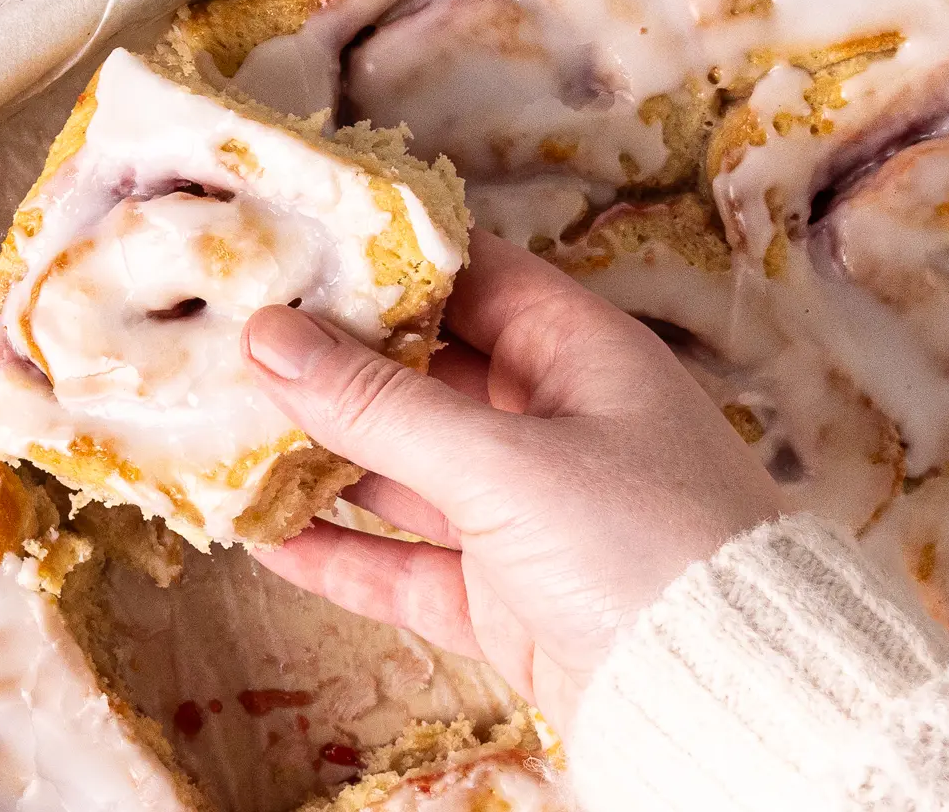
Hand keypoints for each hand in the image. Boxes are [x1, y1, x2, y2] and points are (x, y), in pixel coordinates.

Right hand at [242, 230, 784, 728]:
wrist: (723, 701)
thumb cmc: (644, 546)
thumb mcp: (504, 464)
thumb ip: (380, 406)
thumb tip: (269, 338)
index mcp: (578, 354)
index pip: (469, 276)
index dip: (384, 257)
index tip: (290, 247)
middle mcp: (551, 423)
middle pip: (422, 374)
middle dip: (332, 363)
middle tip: (231, 339)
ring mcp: (525, 513)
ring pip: (402, 471)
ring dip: (321, 459)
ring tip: (224, 434)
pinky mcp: (502, 595)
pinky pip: (403, 563)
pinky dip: (340, 554)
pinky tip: (265, 537)